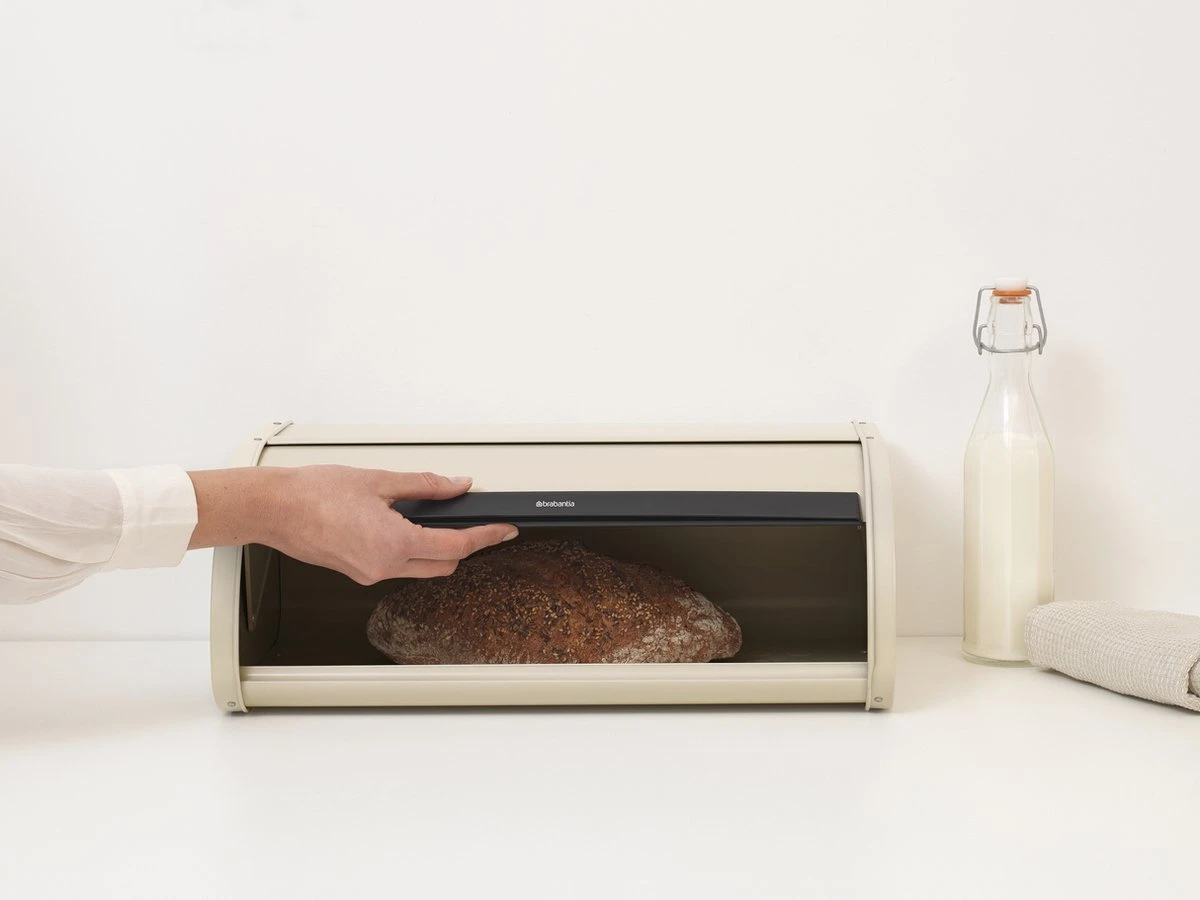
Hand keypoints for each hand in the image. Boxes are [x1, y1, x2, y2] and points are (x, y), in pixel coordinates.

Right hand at [188, 465, 516, 583]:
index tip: (504, 530)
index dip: (486, 537)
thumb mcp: (379, 480)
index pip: (456, 546)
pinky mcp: (356, 572)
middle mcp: (384, 566)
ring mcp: (369, 573)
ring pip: (420, 568)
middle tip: (478, 523)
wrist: (273, 508)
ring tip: (440, 519)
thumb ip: (425, 485)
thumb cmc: (313, 492)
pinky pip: (397, 566)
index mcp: (394, 544)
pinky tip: (405, 526)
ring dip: (436, 549)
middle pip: (443, 564)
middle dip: (465, 545)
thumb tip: (456, 485)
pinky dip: (410, 549)